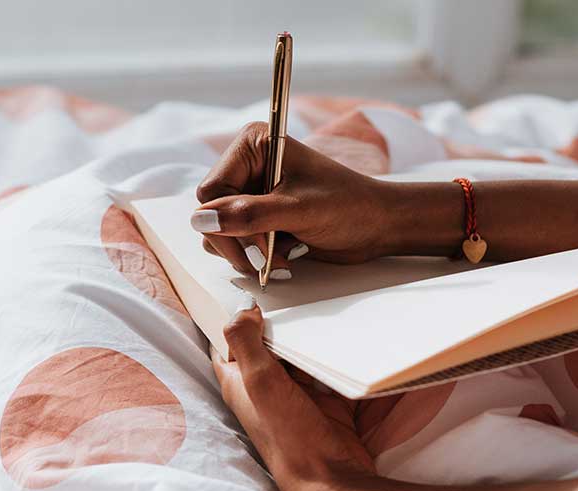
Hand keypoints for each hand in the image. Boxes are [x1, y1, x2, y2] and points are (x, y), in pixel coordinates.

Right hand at [192, 122, 421, 277]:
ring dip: (247, 253)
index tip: (258, 245)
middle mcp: (247, 165)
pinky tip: (284, 255)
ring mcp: (250, 192)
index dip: (228, 223)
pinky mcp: (257, 216)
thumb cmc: (347, 207)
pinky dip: (255, 256)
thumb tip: (199, 221)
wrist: (378, 226)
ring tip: (281, 256)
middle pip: (210, 215)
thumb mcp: (297, 211)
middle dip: (238, 242)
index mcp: (254, 145)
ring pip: (218, 231)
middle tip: (268, 259)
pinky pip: (234, 241)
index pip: (211, 192)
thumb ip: (248, 215)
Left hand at [211, 299, 376, 490]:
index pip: (229, 343)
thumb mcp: (260, 382)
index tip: (254, 295)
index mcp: (238, 383)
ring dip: (310, 340)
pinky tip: (346, 343)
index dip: (237, 320)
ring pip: (300, 356)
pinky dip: (335, 359)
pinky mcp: (324, 403)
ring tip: (323, 314)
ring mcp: (295, 396)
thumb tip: (243, 309)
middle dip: (283, 325)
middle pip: (270, 345)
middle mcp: (264, 389)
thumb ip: (246, 342)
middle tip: (299, 298)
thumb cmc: (289, 437)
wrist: (331, 477)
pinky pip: (329, 372)